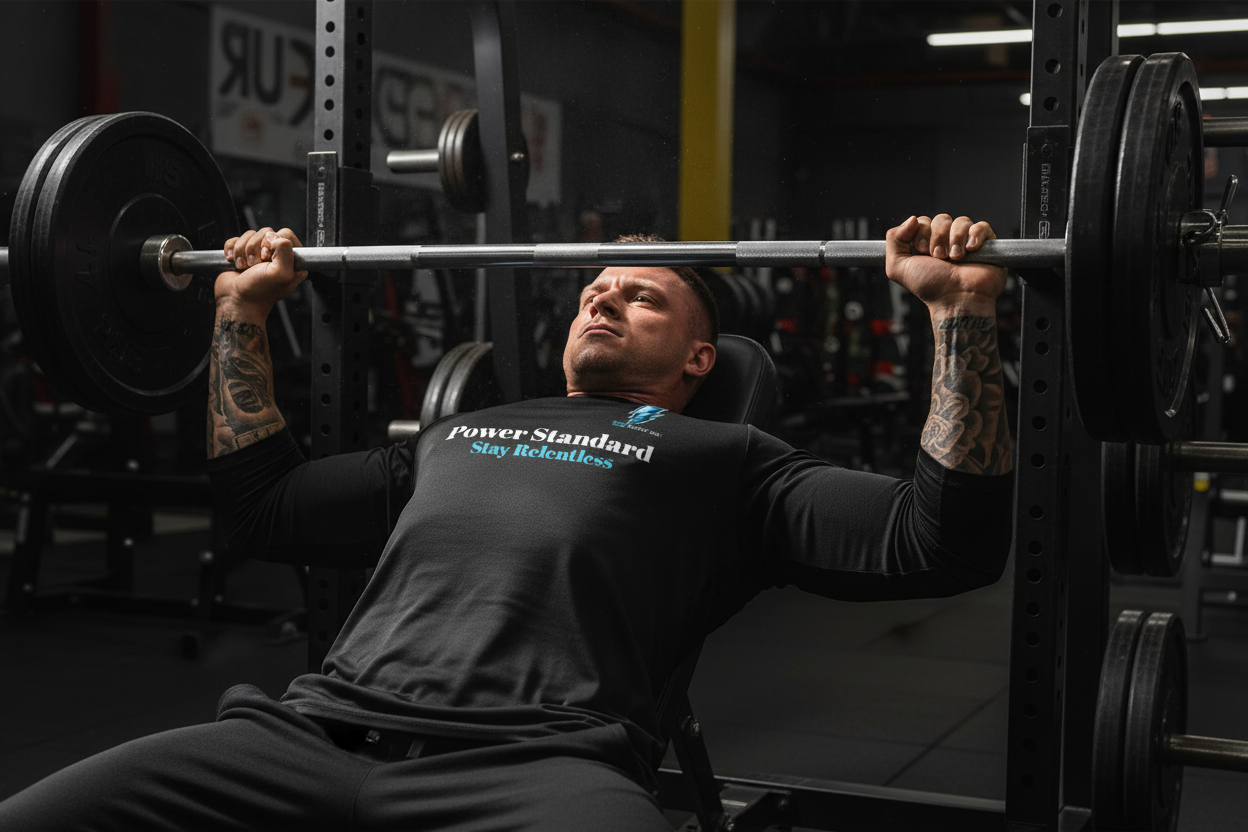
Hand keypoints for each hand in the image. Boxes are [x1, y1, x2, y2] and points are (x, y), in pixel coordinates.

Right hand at [216, 228, 306, 315]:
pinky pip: (235, 239)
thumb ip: (285, 250)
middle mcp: (277, 256)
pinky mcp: (242, 253)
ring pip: (250, 235)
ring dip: (243, 251)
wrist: (236, 301)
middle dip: (255, 248)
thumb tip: (272, 235)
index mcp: (293, 261)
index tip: (267, 258)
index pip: (285, 234)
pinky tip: (234, 263)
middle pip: (266, 232)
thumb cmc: (260, 292)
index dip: (273, 243)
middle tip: (255, 265)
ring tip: (244, 268)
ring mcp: (259, 254)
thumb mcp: (281, 273)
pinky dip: (231, 250)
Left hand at [885, 215, 1005, 315]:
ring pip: (961, 221)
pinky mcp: (986, 244)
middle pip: (941, 219)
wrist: (957, 299)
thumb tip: (912, 219)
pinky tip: (971, 250)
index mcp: (926, 244)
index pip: (922, 221)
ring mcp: (966, 242)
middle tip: (940, 258)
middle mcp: (946, 241)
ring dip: (955, 240)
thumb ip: (894, 240)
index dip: (922, 233)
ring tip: (956, 259)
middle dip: (938, 238)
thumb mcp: (898, 267)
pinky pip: (982, 226)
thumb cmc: (930, 287)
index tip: (923, 252)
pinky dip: (975, 235)